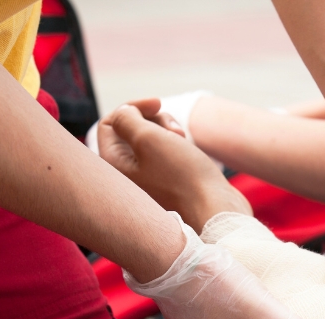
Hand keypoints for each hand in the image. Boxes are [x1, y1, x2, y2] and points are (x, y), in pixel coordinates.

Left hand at [98, 100, 248, 232]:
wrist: (214, 207)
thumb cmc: (182, 176)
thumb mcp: (148, 138)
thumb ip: (127, 118)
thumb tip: (125, 113)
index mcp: (114, 166)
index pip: (109, 123)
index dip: (132, 107)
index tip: (158, 104)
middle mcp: (126, 174)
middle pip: (130, 129)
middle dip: (153, 120)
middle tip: (174, 130)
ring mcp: (148, 178)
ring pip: (151, 138)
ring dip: (167, 130)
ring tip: (183, 139)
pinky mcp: (167, 182)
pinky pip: (165, 152)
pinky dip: (176, 144)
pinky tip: (189, 150)